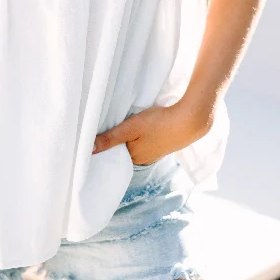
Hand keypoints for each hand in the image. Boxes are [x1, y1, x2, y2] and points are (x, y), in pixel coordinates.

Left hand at [91, 100, 214, 165]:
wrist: (189, 121)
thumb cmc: (158, 123)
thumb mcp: (130, 128)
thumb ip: (110, 139)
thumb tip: (89, 151)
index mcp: (134, 158)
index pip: (114, 154)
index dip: (107, 145)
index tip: (98, 136)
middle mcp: (144, 159)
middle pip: (125, 150)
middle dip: (119, 140)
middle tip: (110, 126)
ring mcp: (156, 152)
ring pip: (137, 145)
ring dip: (132, 136)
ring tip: (127, 124)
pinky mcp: (165, 144)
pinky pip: (147, 141)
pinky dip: (143, 135)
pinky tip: (144, 126)